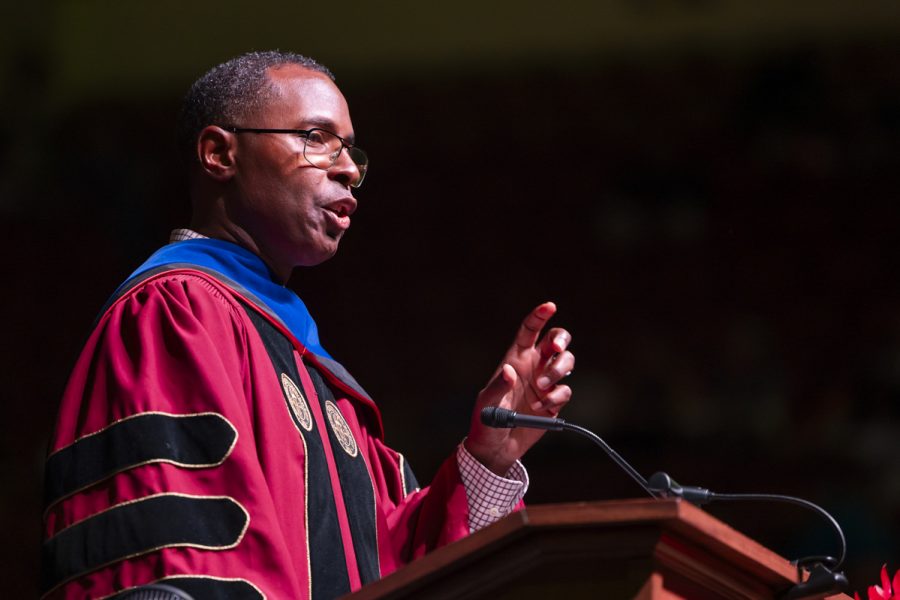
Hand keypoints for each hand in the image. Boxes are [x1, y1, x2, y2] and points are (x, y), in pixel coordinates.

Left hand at [464, 302, 573, 474]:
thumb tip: (510, 371)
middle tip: (555, 350)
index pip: (529, 331)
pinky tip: (541, 408)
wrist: (497, 448)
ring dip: (558, 371)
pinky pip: (565, 390)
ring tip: (542, 388)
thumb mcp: (487, 405)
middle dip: (561, 340)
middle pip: (556, 341)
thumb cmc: (486, 423)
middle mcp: (533, 366)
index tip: (550, 306)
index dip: (539, 316)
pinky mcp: (554, 400)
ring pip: (566, 363)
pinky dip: (556, 397)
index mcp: (515, 359)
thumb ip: (498, 387)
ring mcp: (545, 382)